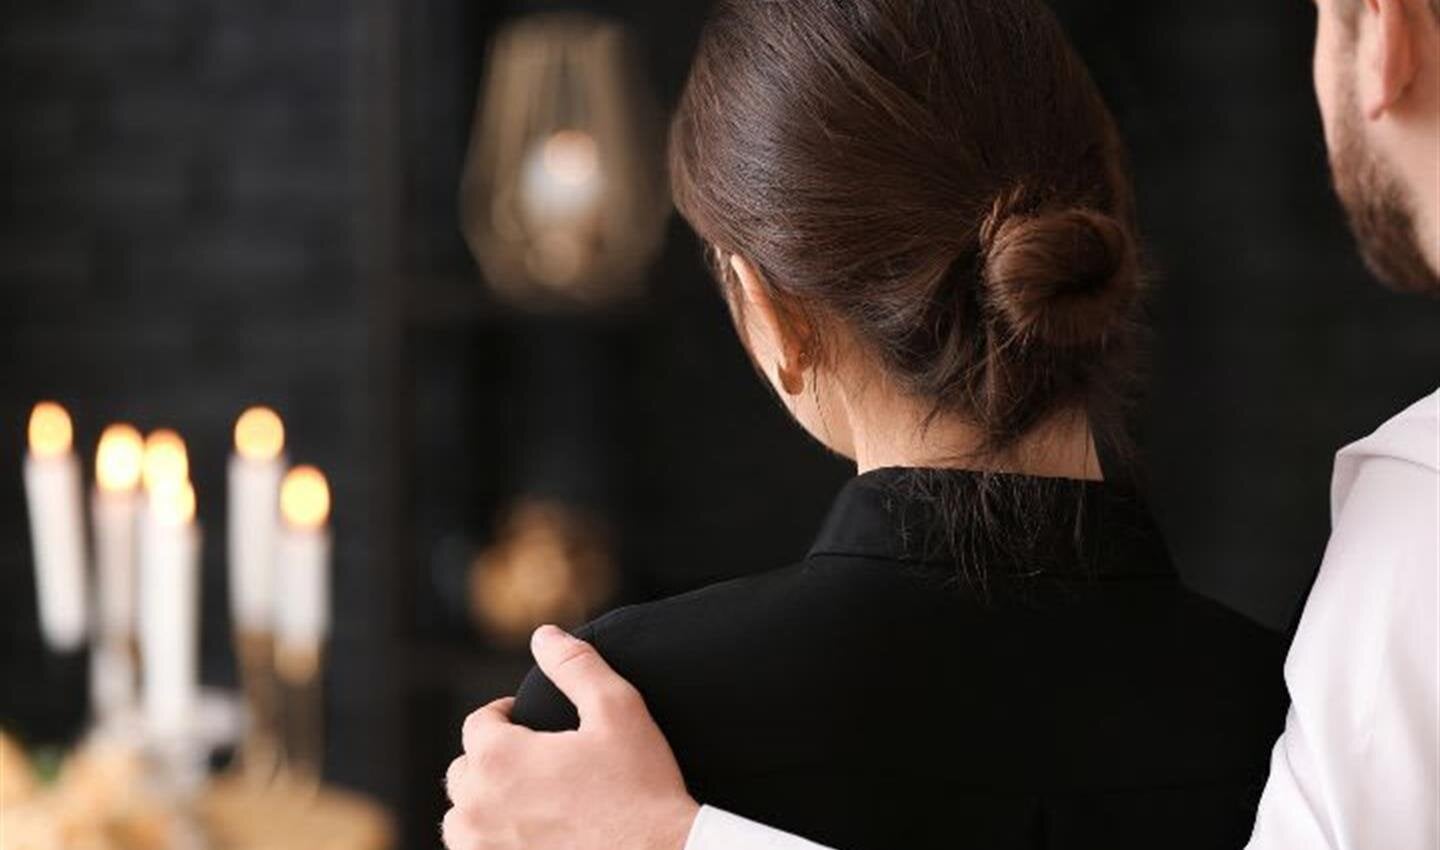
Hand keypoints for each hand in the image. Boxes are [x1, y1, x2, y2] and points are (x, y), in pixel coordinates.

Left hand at [442, 625, 699, 849]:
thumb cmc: (641, 789)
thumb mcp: (618, 710)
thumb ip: (576, 665)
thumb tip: (544, 634)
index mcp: (499, 758)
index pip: (478, 724)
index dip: (504, 716)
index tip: (527, 721)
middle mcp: (478, 807)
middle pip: (465, 771)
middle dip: (492, 758)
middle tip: (532, 760)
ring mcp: (483, 849)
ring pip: (461, 819)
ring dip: (483, 804)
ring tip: (523, 800)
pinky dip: (491, 841)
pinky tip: (525, 834)